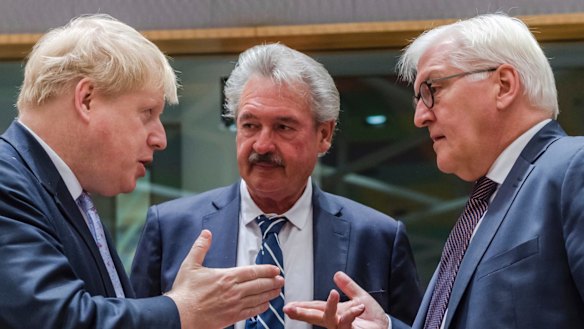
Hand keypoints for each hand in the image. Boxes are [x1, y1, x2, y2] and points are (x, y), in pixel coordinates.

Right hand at [165, 230, 283, 328]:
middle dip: (272, 282)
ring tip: (277, 291)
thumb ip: (200, 248)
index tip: (275, 270)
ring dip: (270, 294)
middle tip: (281, 280)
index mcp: (226, 277)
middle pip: (259, 285)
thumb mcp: (190, 265)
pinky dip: (260, 308)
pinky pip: (251, 312)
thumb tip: (206, 233)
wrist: (179, 315)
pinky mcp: (231, 317)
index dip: (266, 270)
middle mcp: (234, 291)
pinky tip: (265, 306)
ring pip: (258, 298)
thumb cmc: (184, 292)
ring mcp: (234, 305)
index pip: (252, 272)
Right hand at [284, 271, 388, 328]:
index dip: (302, 306)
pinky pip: (347, 323)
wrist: (385, 327)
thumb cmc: (373, 316)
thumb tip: (336, 274)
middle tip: (289, 309)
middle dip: (301, 313)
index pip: (315, 307)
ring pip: (329, 319)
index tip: (288, 306)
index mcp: (335, 312)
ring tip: (333, 294)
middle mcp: (336, 321)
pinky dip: (351, 314)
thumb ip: (348, 286)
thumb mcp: (360, 297)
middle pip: (315, 316)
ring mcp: (342, 328)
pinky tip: (358, 307)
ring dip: (330, 306)